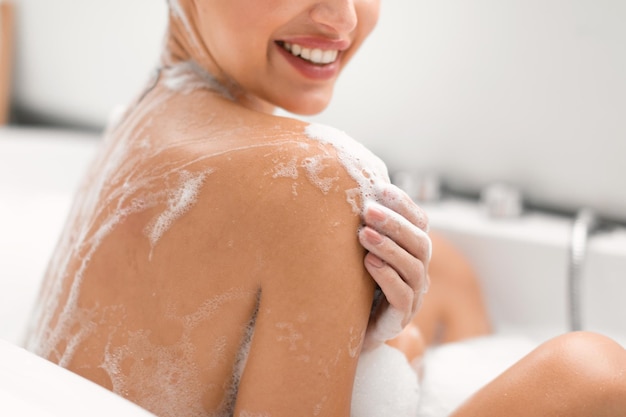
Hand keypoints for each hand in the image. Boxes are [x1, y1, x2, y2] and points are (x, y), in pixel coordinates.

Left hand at [359, 184, 430, 350]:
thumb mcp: (358, 250)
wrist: (344, 329)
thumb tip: (351, 189)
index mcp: (412, 251)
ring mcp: (413, 296)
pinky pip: (402, 296)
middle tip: (368, 210)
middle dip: (395, 223)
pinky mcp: (400, 318)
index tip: (382, 189)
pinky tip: (369, 263)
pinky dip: (387, 276)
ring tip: (364, 234)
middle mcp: (418, 271)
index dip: (405, 205)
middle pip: (420, 242)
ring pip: (413, 267)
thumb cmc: (352, 283)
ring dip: (389, 247)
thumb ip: (364, 225)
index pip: (419, 223)